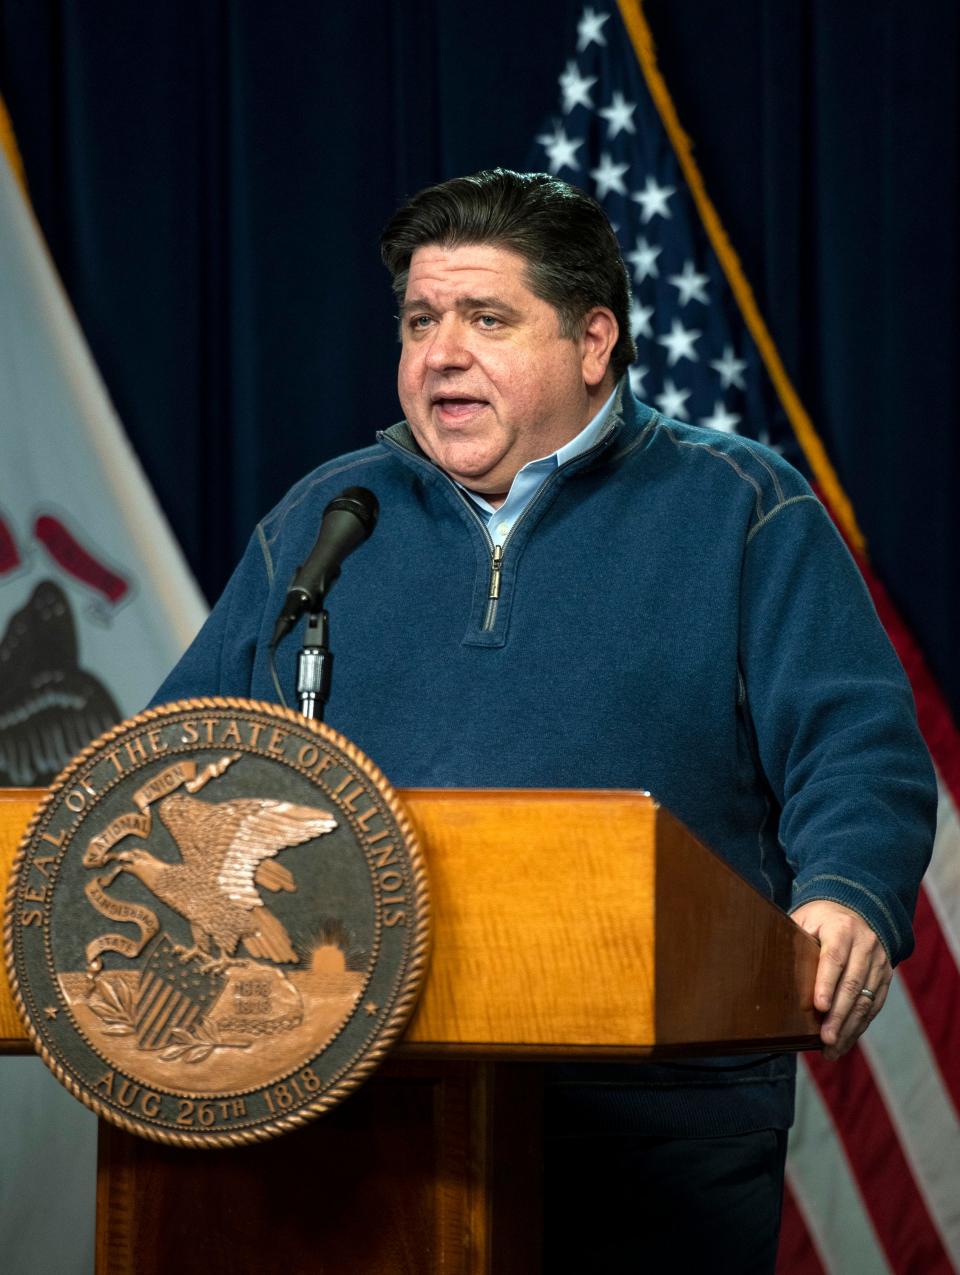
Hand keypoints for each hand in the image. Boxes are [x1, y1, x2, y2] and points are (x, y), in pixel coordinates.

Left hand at [790, 900, 890, 1059]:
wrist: (857, 909)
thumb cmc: (821, 918)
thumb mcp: (805, 919)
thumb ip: (794, 939)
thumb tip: (772, 967)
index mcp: (842, 929)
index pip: (834, 958)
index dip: (826, 983)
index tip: (818, 1006)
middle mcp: (866, 945)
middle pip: (853, 984)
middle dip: (838, 1014)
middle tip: (825, 1038)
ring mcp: (879, 962)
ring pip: (866, 1000)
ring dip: (849, 1027)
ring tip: (832, 1048)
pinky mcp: (885, 977)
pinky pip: (874, 1005)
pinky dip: (859, 1026)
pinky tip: (845, 1042)